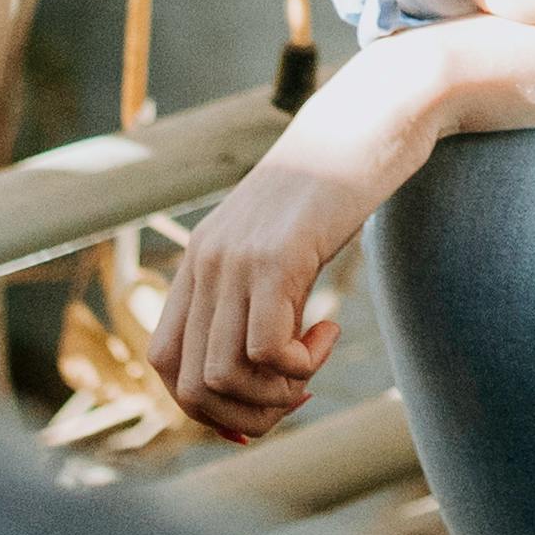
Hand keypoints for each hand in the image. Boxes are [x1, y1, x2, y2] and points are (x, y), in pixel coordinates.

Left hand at [145, 27, 469, 440]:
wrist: (368, 118)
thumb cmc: (335, 185)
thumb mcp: (282, 241)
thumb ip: (261, 291)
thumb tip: (265, 369)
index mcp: (198, 263)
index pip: (166, 366)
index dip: (210, 407)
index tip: (266, 399)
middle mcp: (205, 264)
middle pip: (191, 388)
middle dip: (246, 416)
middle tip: (296, 392)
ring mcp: (236, 261)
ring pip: (224, 377)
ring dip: (276, 394)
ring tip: (313, 364)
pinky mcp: (277, 257)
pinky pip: (267, 350)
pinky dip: (302, 364)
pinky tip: (329, 328)